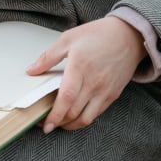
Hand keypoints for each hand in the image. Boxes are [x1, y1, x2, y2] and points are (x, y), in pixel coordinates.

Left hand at [26, 16, 146, 131]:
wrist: (129, 35)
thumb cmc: (99, 34)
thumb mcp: (69, 38)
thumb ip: (48, 56)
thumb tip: (32, 70)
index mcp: (80, 67)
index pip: (65, 98)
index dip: (54, 115)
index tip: (44, 124)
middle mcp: (93, 82)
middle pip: (73, 112)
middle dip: (57, 122)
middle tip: (46, 123)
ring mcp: (104, 90)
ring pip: (85, 119)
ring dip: (70, 125)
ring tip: (59, 123)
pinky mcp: (112, 95)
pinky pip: (97, 114)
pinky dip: (83, 119)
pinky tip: (75, 115)